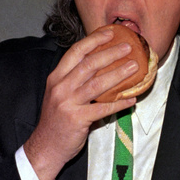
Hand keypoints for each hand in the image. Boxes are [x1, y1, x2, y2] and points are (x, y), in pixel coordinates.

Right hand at [24, 27, 137, 179]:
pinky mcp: (77, 119)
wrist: (46, 147)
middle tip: (127, 47)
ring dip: (118, 74)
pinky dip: (119, 103)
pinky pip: (103, 108)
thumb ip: (75, 80)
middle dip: (110, 53)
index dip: (94, 40)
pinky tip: (132, 99)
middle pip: (89, 64)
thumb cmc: (56, 119)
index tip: (110, 33)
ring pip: (97, 84)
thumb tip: (102, 65)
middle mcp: (60, 87)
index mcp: (56, 78)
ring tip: (134, 67)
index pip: (75, 52)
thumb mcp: (59, 94)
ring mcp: (68, 103)